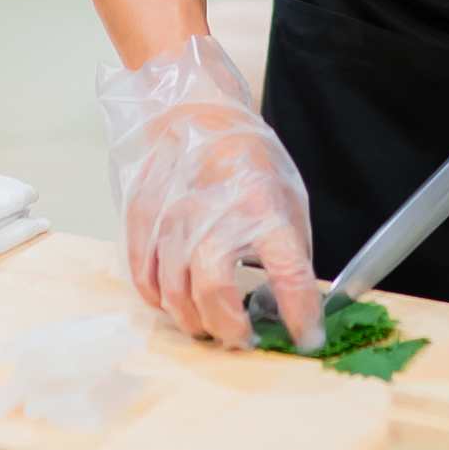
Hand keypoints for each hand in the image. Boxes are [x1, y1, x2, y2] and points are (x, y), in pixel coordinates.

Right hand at [97, 33, 322, 351]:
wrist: (196, 110)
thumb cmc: (245, 155)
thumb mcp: (285, 195)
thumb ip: (288, 248)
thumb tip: (293, 303)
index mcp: (263, 206)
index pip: (289, 274)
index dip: (300, 314)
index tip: (307, 337)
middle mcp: (216, 214)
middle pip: (215, 294)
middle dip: (229, 330)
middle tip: (240, 339)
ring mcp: (173, 216)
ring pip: (174, 294)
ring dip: (193, 320)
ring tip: (207, 325)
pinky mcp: (142, 218)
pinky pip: (143, 277)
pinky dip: (158, 300)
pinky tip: (174, 302)